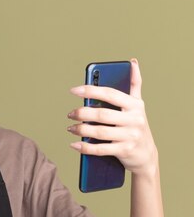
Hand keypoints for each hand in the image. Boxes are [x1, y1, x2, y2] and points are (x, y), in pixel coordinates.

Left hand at [66, 58, 157, 176]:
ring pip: (99, 132)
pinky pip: (101, 149)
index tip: (73, 90)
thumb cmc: (136, 126)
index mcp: (135, 105)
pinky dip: (85, 147)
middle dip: (82, 113)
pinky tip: (74, 144)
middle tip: (70, 114)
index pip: (110, 94)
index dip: (91, 90)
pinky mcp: (125, 151)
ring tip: (70, 128)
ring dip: (81, 130)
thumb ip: (134, 84)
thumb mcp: (138, 105)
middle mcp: (134, 119)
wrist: (146, 155)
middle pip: (102, 114)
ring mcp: (130, 136)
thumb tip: (132, 62)